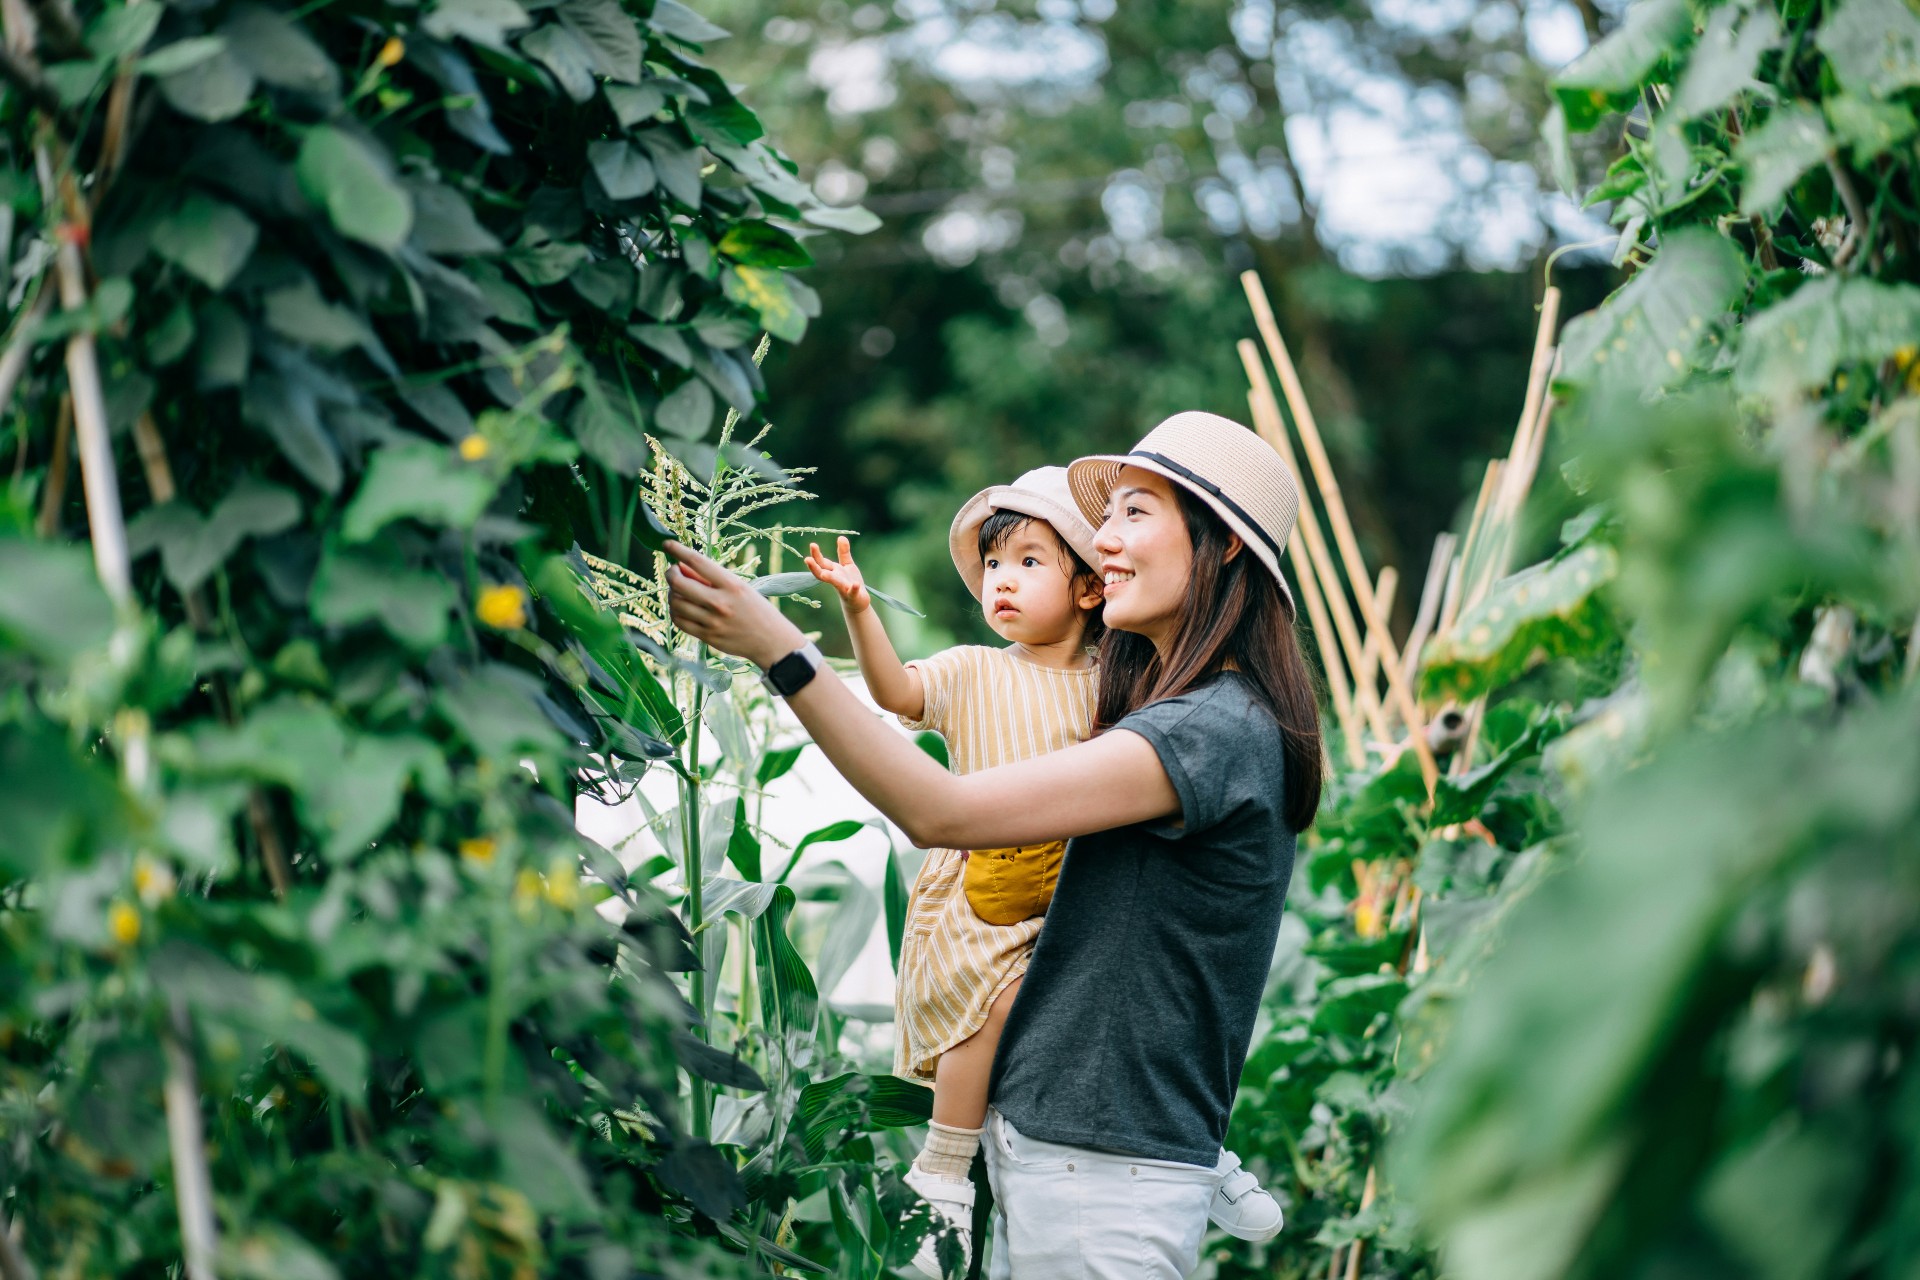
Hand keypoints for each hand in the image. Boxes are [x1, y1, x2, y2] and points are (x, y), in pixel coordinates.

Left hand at [665, 541, 807, 669]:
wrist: (772, 641)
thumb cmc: (757, 609)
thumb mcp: (739, 587)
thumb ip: (711, 578)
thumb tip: (682, 566)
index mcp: (732, 585)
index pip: (698, 562)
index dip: (678, 550)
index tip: (668, 545)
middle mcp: (720, 603)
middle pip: (679, 584)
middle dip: (671, 574)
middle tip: (673, 571)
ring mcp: (712, 622)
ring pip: (676, 603)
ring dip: (671, 594)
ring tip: (678, 591)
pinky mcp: (707, 637)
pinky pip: (680, 622)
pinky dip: (675, 612)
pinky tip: (680, 607)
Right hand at [805, 536, 870, 612]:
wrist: (858, 601)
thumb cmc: (850, 582)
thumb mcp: (847, 565)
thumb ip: (843, 552)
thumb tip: (841, 537)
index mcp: (833, 571)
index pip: (822, 563)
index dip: (816, 555)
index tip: (812, 545)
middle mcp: (835, 580)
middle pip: (822, 573)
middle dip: (815, 567)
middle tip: (807, 559)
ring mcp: (843, 588)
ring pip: (835, 583)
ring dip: (830, 578)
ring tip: (825, 574)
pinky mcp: (853, 596)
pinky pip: (853, 592)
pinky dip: (854, 589)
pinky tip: (855, 585)